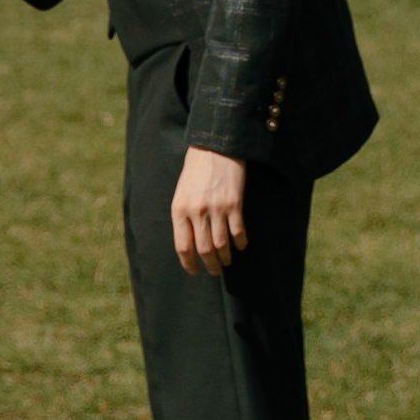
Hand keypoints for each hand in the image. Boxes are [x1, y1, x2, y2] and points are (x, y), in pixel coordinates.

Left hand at [171, 146, 248, 278]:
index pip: (183, 246)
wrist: (214, 147)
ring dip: (225, 257)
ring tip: (226, 260)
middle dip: (210, 265)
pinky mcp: (234, 204)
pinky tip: (240, 245)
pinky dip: (240, 243)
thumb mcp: (181, 193)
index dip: (189, 263)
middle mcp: (197, 212)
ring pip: (221, 245)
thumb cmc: (195, 170)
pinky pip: (238, 232)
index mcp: (179, 210)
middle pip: (204, 250)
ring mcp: (216, 208)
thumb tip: (190, 243)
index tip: (195, 271)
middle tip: (214, 270)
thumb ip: (184, 217)